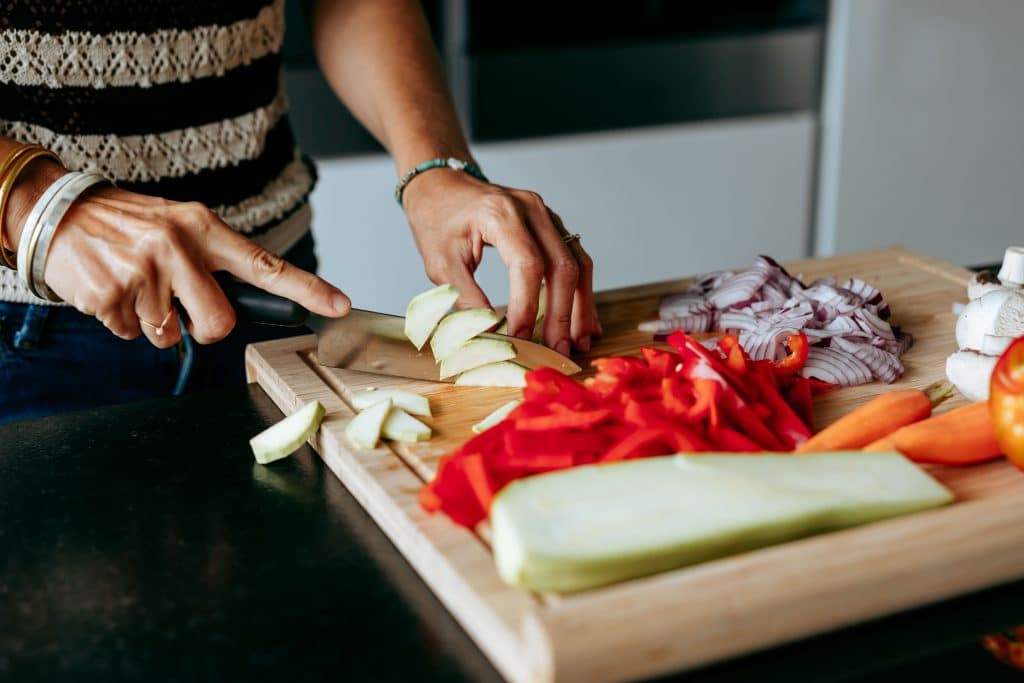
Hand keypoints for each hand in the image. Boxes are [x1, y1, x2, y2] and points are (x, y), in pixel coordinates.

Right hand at [33, 182, 349, 347]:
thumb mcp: (177, 226)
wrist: (54, 210)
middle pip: (219, 322)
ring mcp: (144, 271)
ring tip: (133, 284)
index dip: (306, 289)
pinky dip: (120, 321)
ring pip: (169, 334)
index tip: (340, 306)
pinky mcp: (111, 293)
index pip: (265, 265)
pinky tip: (109, 287)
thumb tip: (241, 305)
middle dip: (203, 329)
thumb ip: (211, 261)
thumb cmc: (126, 225)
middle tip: (180, 308)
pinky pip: (130, 334)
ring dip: (152, 322)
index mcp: (203, 228)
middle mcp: (178, 247)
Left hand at [402, 170, 601, 353]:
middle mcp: (531, 210)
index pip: (528, 265)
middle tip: (559, 351)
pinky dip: (581, 291)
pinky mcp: (552, 225)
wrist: (441, 186)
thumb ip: (466, 299)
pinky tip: (584, 320)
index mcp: (500, 214)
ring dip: (581, 307)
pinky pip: (576, 259)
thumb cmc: (437, 221)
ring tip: (579, 342)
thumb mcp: (440, 263)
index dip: (528, 306)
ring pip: (578, 263)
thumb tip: (491, 337)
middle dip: (562, 315)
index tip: (522, 338)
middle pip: (562, 266)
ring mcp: (547, 215)